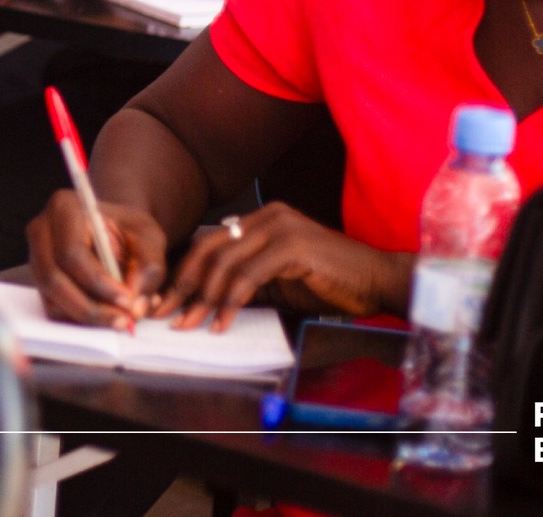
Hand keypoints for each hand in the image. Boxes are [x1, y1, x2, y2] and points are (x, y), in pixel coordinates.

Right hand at [27, 189, 161, 329]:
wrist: (118, 233)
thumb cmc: (131, 231)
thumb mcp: (150, 238)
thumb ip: (149, 267)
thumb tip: (136, 305)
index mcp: (65, 208)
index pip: (72, 252)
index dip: (99, 283)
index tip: (127, 301)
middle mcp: (41, 231)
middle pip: (54, 279)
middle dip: (91, 307)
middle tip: (123, 320)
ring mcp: (36, 257)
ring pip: (51, 298)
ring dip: (86, 316)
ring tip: (119, 320)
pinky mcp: (40, 280)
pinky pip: (53, 308)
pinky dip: (80, 319)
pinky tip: (105, 316)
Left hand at [153, 203, 411, 330]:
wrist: (377, 280)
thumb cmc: (331, 282)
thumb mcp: (279, 282)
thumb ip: (246, 283)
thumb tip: (206, 301)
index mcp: (261, 220)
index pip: (210, 244)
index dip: (184, 274)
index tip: (165, 302)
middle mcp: (267, 216)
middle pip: (209, 250)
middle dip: (183, 286)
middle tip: (165, 315)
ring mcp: (279, 227)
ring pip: (224, 263)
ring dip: (203, 298)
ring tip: (190, 325)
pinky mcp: (292, 246)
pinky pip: (249, 275)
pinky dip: (231, 301)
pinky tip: (222, 323)